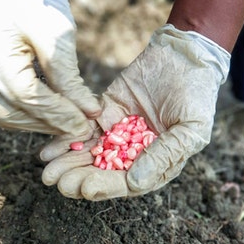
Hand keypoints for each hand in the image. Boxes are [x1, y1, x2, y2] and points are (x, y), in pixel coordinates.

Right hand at [0, 0, 100, 134]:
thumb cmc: (40, 1)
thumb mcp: (59, 33)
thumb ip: (69, 75)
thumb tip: (89, 111)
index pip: (28, 96)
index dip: (58, 114)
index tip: (85, 124)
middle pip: (12, 111)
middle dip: (49, 123)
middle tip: (79, 128)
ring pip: (2, 112)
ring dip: (36, 121)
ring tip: (66, 121)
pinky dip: (23, 110)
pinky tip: (47, 110)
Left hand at [40, 24, 230, 199]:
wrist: (186, 55)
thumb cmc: (196, 94)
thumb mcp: (191, 128)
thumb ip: (165, 154)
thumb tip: (135, 182)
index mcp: (159, 162)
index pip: (129, 182)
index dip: (107, 186)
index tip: (85, 188)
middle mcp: (136, 152)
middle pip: (104, 172)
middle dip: (80, 178)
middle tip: (58, 183)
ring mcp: (119, 132)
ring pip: (90, 153)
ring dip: (69, 163)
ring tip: (47, 171)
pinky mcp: (106, 111)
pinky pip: (83, 129)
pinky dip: (66, 139)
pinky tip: (49, 150)